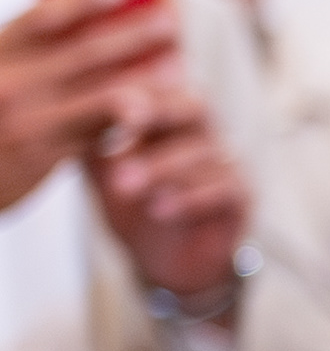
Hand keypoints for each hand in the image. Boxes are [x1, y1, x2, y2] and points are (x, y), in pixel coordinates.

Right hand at [0, 0, 181, 215]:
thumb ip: (30, 49)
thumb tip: (91, 7)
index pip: (42, 16)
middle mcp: (7, 81)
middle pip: (83, 50)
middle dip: (133, 32)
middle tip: (172, 19)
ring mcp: (25, 118)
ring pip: (101, 92)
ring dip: (145, 76)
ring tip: (177, 65)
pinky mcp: (42, 153)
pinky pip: (100, 130)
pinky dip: (131, 115)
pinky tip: (156, 106)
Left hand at [88, 81, 249, 300]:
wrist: (168, 261)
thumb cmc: (138, 207)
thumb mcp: (103, 172)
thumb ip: (92, 140)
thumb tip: (67, 111)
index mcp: (170, 121)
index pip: (161, 90)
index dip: (139, 89)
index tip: (108, 99)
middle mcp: (203, 135)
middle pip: (194, 107)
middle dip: (161, 112)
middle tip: (131, 123)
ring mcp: (227, 164)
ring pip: (203, 152)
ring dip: (162, 167)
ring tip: (125, 185)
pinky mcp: (242, 198)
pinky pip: (225, 187)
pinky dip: (191, 197)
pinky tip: (160, 209)